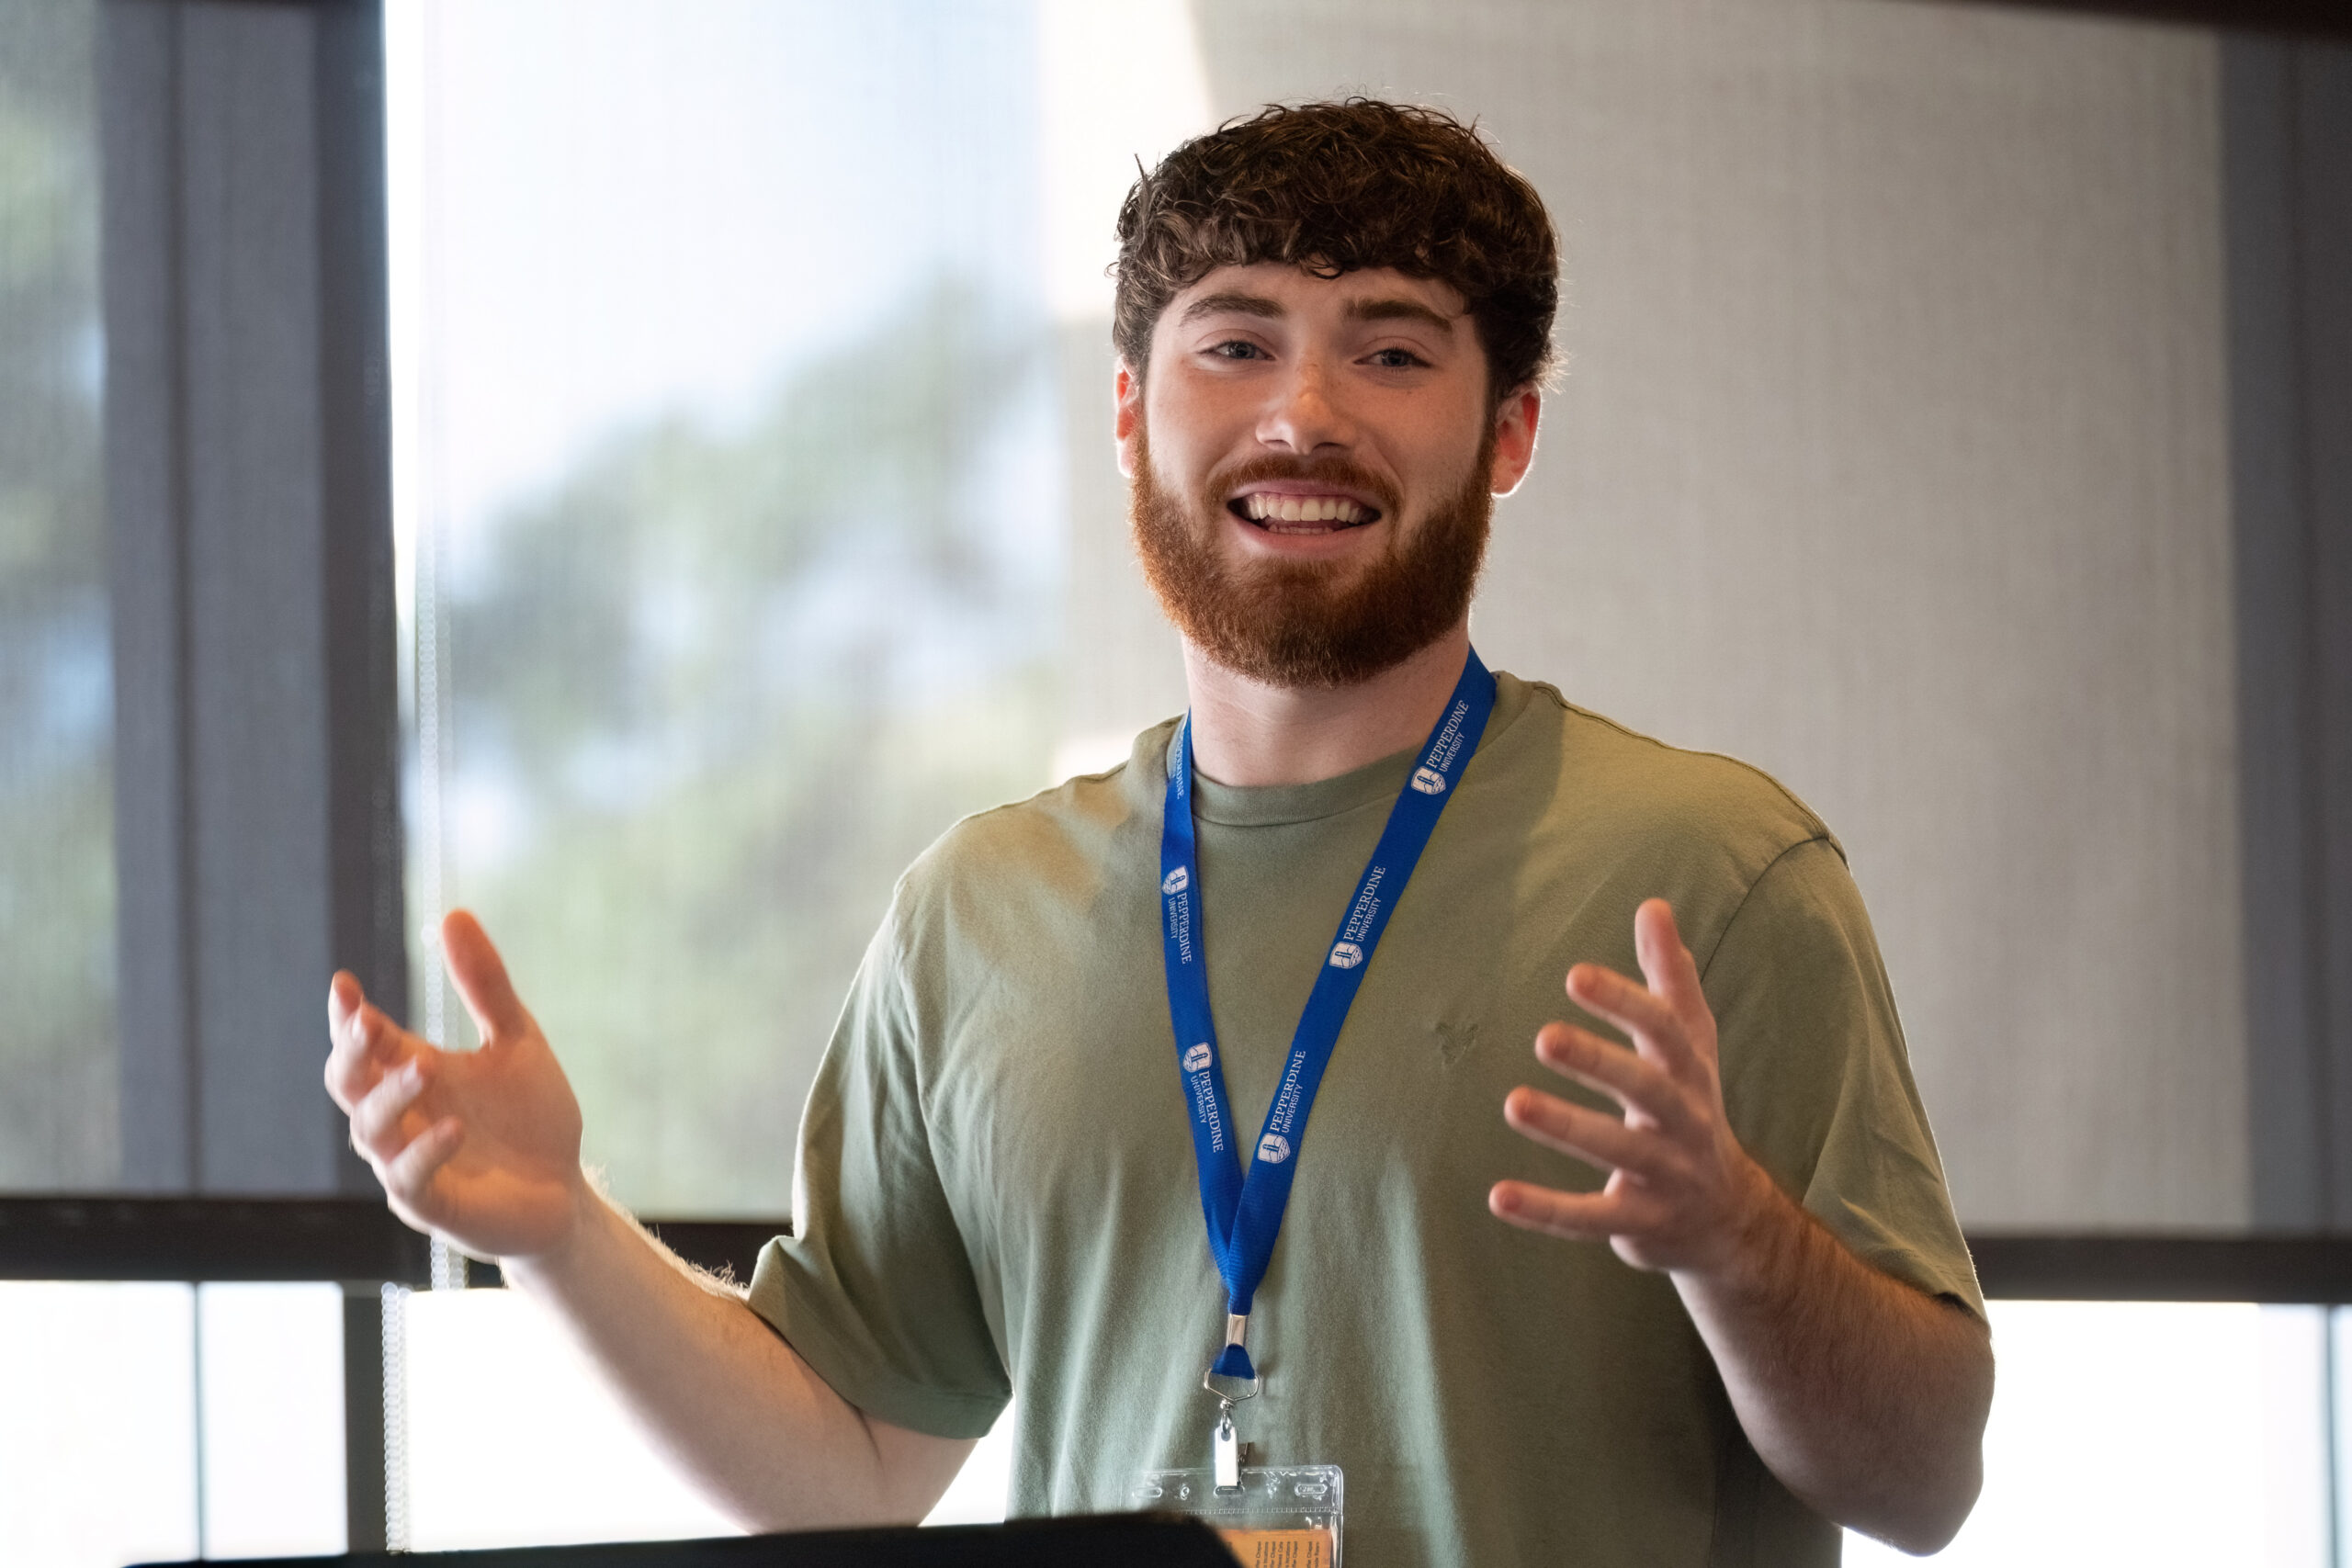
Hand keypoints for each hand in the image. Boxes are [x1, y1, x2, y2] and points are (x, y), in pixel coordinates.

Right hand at [325, 910, 589, 1262]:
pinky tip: (455, 1127)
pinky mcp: (432, 1205)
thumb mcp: (516, 1040)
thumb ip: (485, 985)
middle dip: (350, 1053)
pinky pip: (410, 1180)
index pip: (363, 1042)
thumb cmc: (531, 1118)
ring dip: (391, 1097)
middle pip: (347, 1084)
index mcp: (412, 1074)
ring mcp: (408, 1164)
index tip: (345, 984)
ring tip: (425, 1066)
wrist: (564, 1190)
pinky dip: (427, 1151)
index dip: (347, 1016)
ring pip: (370, 1131)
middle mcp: (399, 1119)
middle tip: (364, 1021)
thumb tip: (454, 913)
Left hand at [1489, 897, 1777, 1277]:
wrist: (1732, 1221)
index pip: (1665, 1031)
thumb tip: (1654, 906)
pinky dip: (1547, 1210)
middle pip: (1647, 1088)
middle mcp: (1685, 1122)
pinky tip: (1498, 1195)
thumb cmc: (1694, 1112)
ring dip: (1567, 1127)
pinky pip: (1592, 1217)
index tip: (1576, 976)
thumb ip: (1670, 979)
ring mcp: (1666, 1176)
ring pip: (1618, 1150)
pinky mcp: (1641, 1224)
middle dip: (1599, 1062)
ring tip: (1513, 1103)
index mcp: (1691, 1074)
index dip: (1625, 1002)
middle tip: (1544, 1036)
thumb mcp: (1692, 1046)